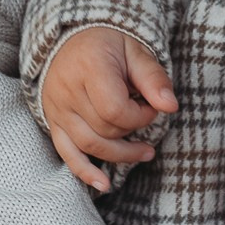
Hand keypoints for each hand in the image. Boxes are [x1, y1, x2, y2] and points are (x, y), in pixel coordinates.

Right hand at [39, 26, 177, 193]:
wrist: (70, 39)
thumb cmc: (108, 45)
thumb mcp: (136, 51)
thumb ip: (154, 78)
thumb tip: (171, 107)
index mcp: (89, 67)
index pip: (115, 110)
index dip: (140, 117)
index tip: (151, 107)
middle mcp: (68, 90)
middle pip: (104, 129)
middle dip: (133, 130)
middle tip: (147, 117)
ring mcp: (57, 108)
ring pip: (89, 145)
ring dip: (120, 155)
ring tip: (145, 153)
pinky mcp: (53, 121)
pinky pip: (67, 153)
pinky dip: (84, 171)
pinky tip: (103, 185)